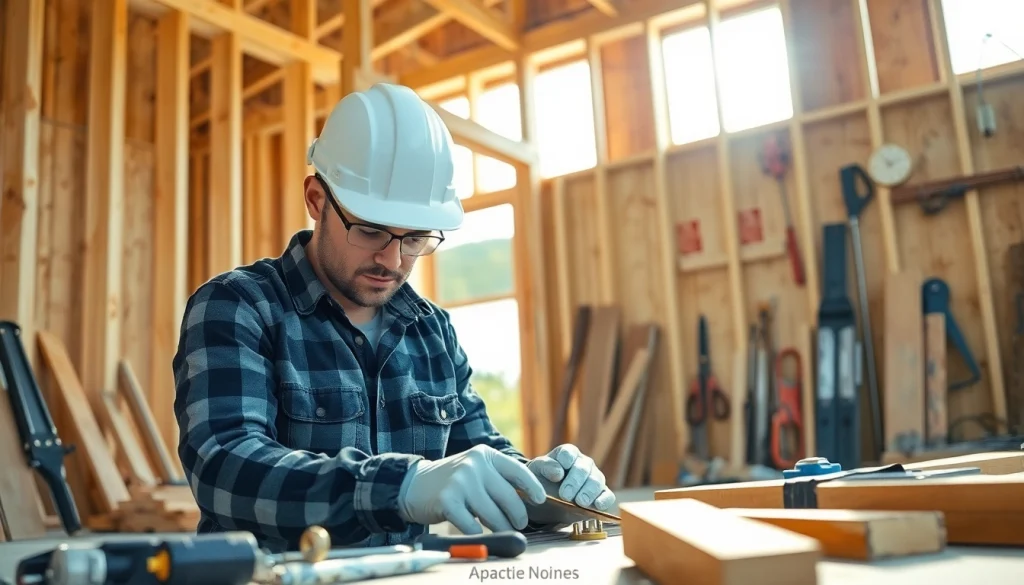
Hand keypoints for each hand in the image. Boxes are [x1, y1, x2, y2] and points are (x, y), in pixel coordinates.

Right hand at [396, 445, 546, 534]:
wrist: (414, 484)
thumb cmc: (454, 481)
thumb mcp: (476, 468)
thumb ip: (499, 478)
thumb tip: (529, 500)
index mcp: (485, 455)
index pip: (517, 470)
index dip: (532, 487)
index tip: (540, 500)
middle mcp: (474, 465)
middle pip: (508, 496)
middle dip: (518, 515)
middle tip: (520, 524)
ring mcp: (460, 482)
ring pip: (492, 514)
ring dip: (501, 528)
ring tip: (504, 531)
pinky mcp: (447, 500)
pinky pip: (471, 525)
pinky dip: (478, 534)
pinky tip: (480, 535)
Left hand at [525, 444, 615, 526]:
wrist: (546, 503)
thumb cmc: (540, 482)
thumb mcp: (536, 472)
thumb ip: (545, 467)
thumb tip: (559, 472)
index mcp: (568, 454)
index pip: (569, 453)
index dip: (565, 461)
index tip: (559, 474)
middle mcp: (583, 464)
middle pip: (583, 468)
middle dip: (574, 482)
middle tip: (565, 495)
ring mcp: (594, 479)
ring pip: (597, 481)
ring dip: (588, 491)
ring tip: (579, 502)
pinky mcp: (601, 495)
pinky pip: (608, 496)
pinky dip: (604, 500)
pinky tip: (597, 505)